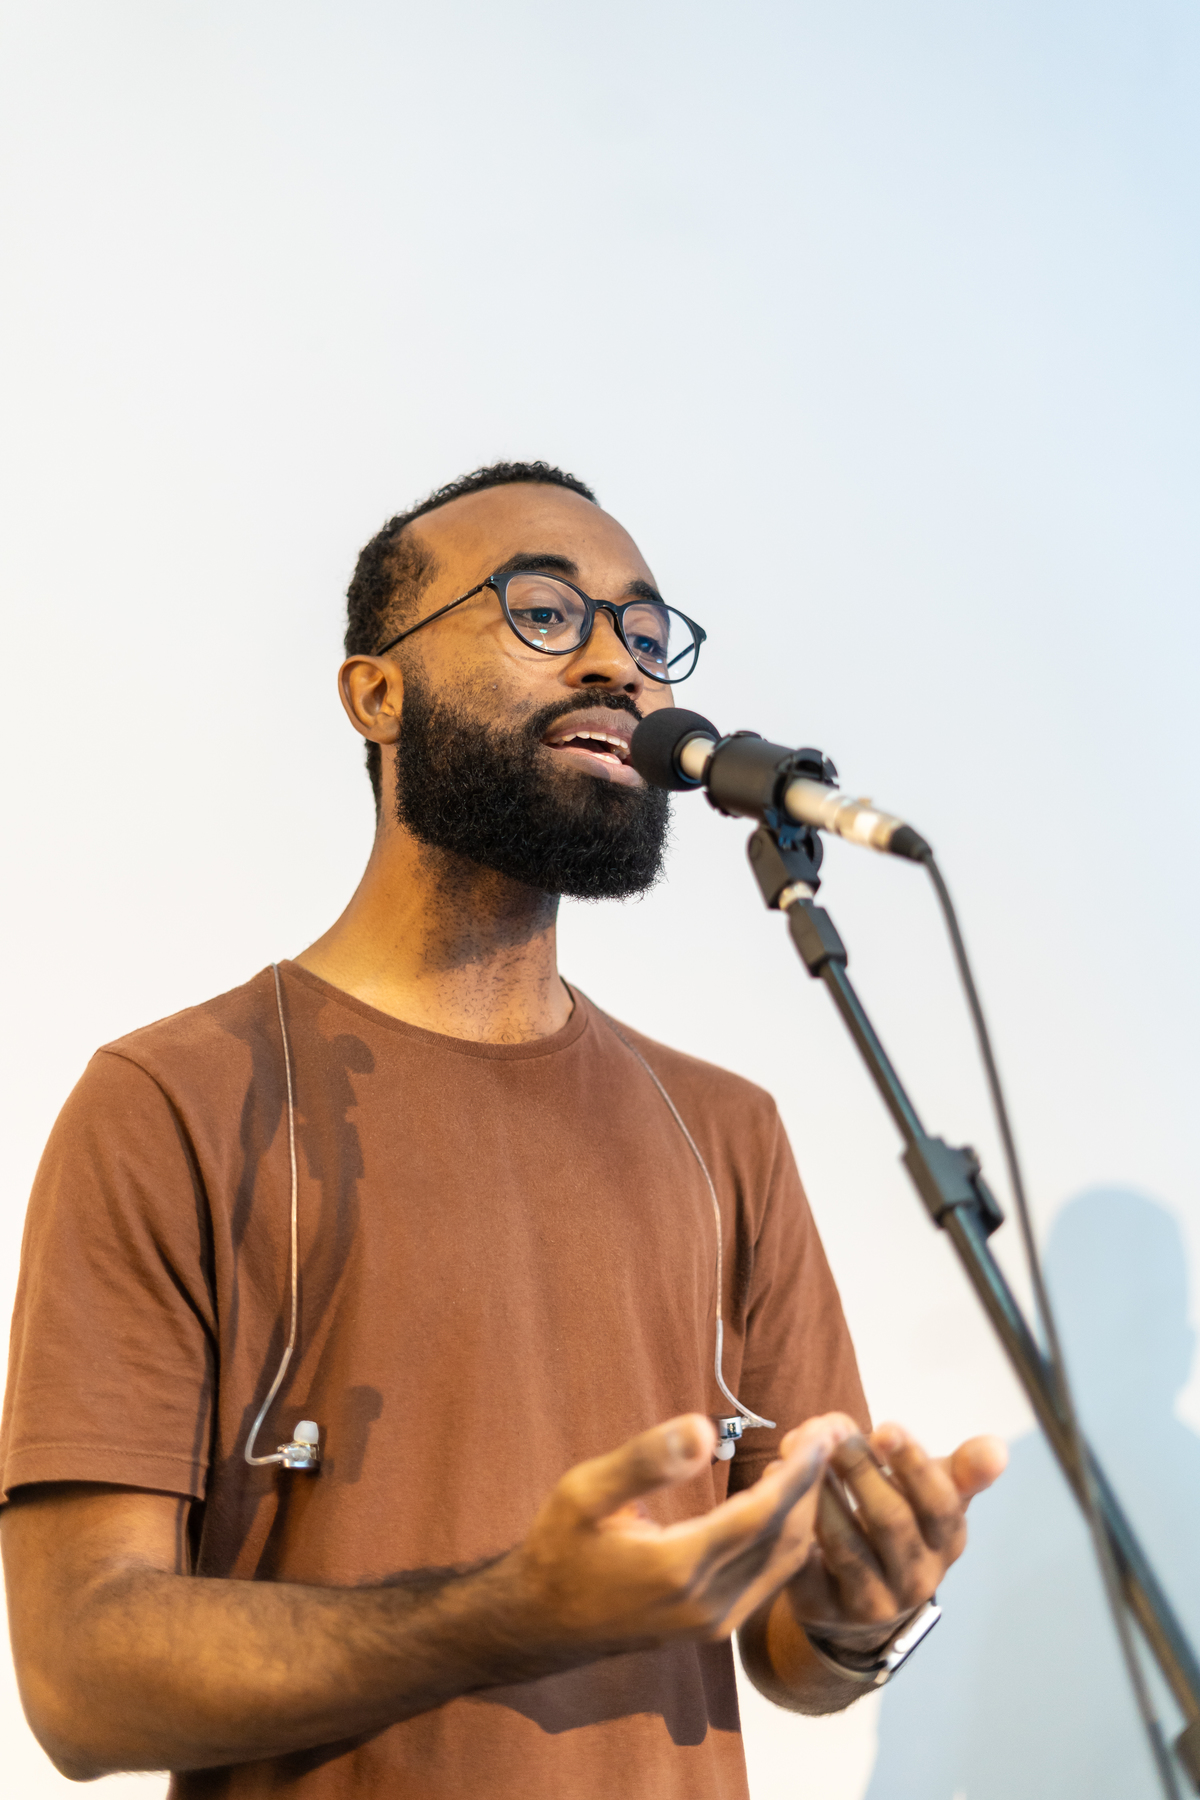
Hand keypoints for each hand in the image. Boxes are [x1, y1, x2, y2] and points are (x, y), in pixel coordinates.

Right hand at [496, 1410, 855, 1656]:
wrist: (540, 1621)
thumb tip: (704, 1428)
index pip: (762, 1515)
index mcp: (678, 1568)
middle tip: (825, 1432)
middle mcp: (707, 1604)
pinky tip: (782, 1497)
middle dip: (812, 1483)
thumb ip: (646, 1461)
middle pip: (785, 1538)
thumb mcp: (587, 1491)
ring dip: (806, 1509)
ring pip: (784, 1561)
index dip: (799, 1472)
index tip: (821, 1432)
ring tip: (810, 1457)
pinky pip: (771, 1577)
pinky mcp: (715, 1627)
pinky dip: (789, 1535)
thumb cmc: (560, 1546)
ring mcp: (715, 1622)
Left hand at [782, 1420, 1006, 1655]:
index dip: (913, 1466)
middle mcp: (914, 1579)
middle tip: (832, 1430)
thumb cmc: (900, 1528)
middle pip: (889, 1522)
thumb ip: (962, 1471)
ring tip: (800, 1449)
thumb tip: (999, 1449)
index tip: (884, 1427)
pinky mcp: (822, 1610)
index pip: (940, 1506)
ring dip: (820, 1491)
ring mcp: (868, 1602)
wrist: (860, 1607)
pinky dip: (788, 1522)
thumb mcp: (934, 1500)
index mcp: (946, 1544)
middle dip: (859, 1469)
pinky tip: (776, 1482)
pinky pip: (803, 1567)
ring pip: (844, 1545)